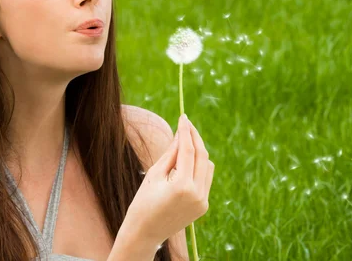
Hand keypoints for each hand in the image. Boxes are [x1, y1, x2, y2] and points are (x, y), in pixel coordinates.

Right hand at [123, 114, 214, 247]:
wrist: (145, 233)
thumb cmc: (143, 201)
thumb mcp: (154, 174)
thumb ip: (170, 153)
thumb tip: (181, 134)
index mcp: (182, 185)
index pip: (188, 150)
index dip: (186, 131)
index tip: (183, 117)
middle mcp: (197, 193)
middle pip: (203, 156)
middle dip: (195, 138)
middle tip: (186, 124)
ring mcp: (203, 201)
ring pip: (208, 166)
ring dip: (198, 152)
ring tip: (183, 144)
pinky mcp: (204, 206)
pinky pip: (206, 179)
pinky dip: (199, 167)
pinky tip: (186, 163)